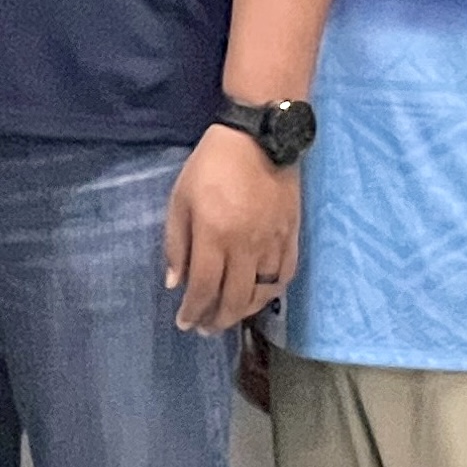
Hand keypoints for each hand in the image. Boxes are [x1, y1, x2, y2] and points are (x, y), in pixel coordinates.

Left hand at [165, 124, 297, 332]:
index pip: (204, 287)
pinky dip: (271, 295)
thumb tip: (175, 284)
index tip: (185, 323)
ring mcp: (273, 243)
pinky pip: (284, 277)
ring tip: (229, 317)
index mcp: (214, 235)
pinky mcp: (292, 237)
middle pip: (234, 299)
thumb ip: (176, 243)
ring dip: (244, 313)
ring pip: (261, 294)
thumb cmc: (211, 165)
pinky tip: (259, 298)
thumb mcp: (180, 198)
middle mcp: (246, 246)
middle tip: (205, 328)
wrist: (259, 138)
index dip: (193, 311)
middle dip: (217, 319)